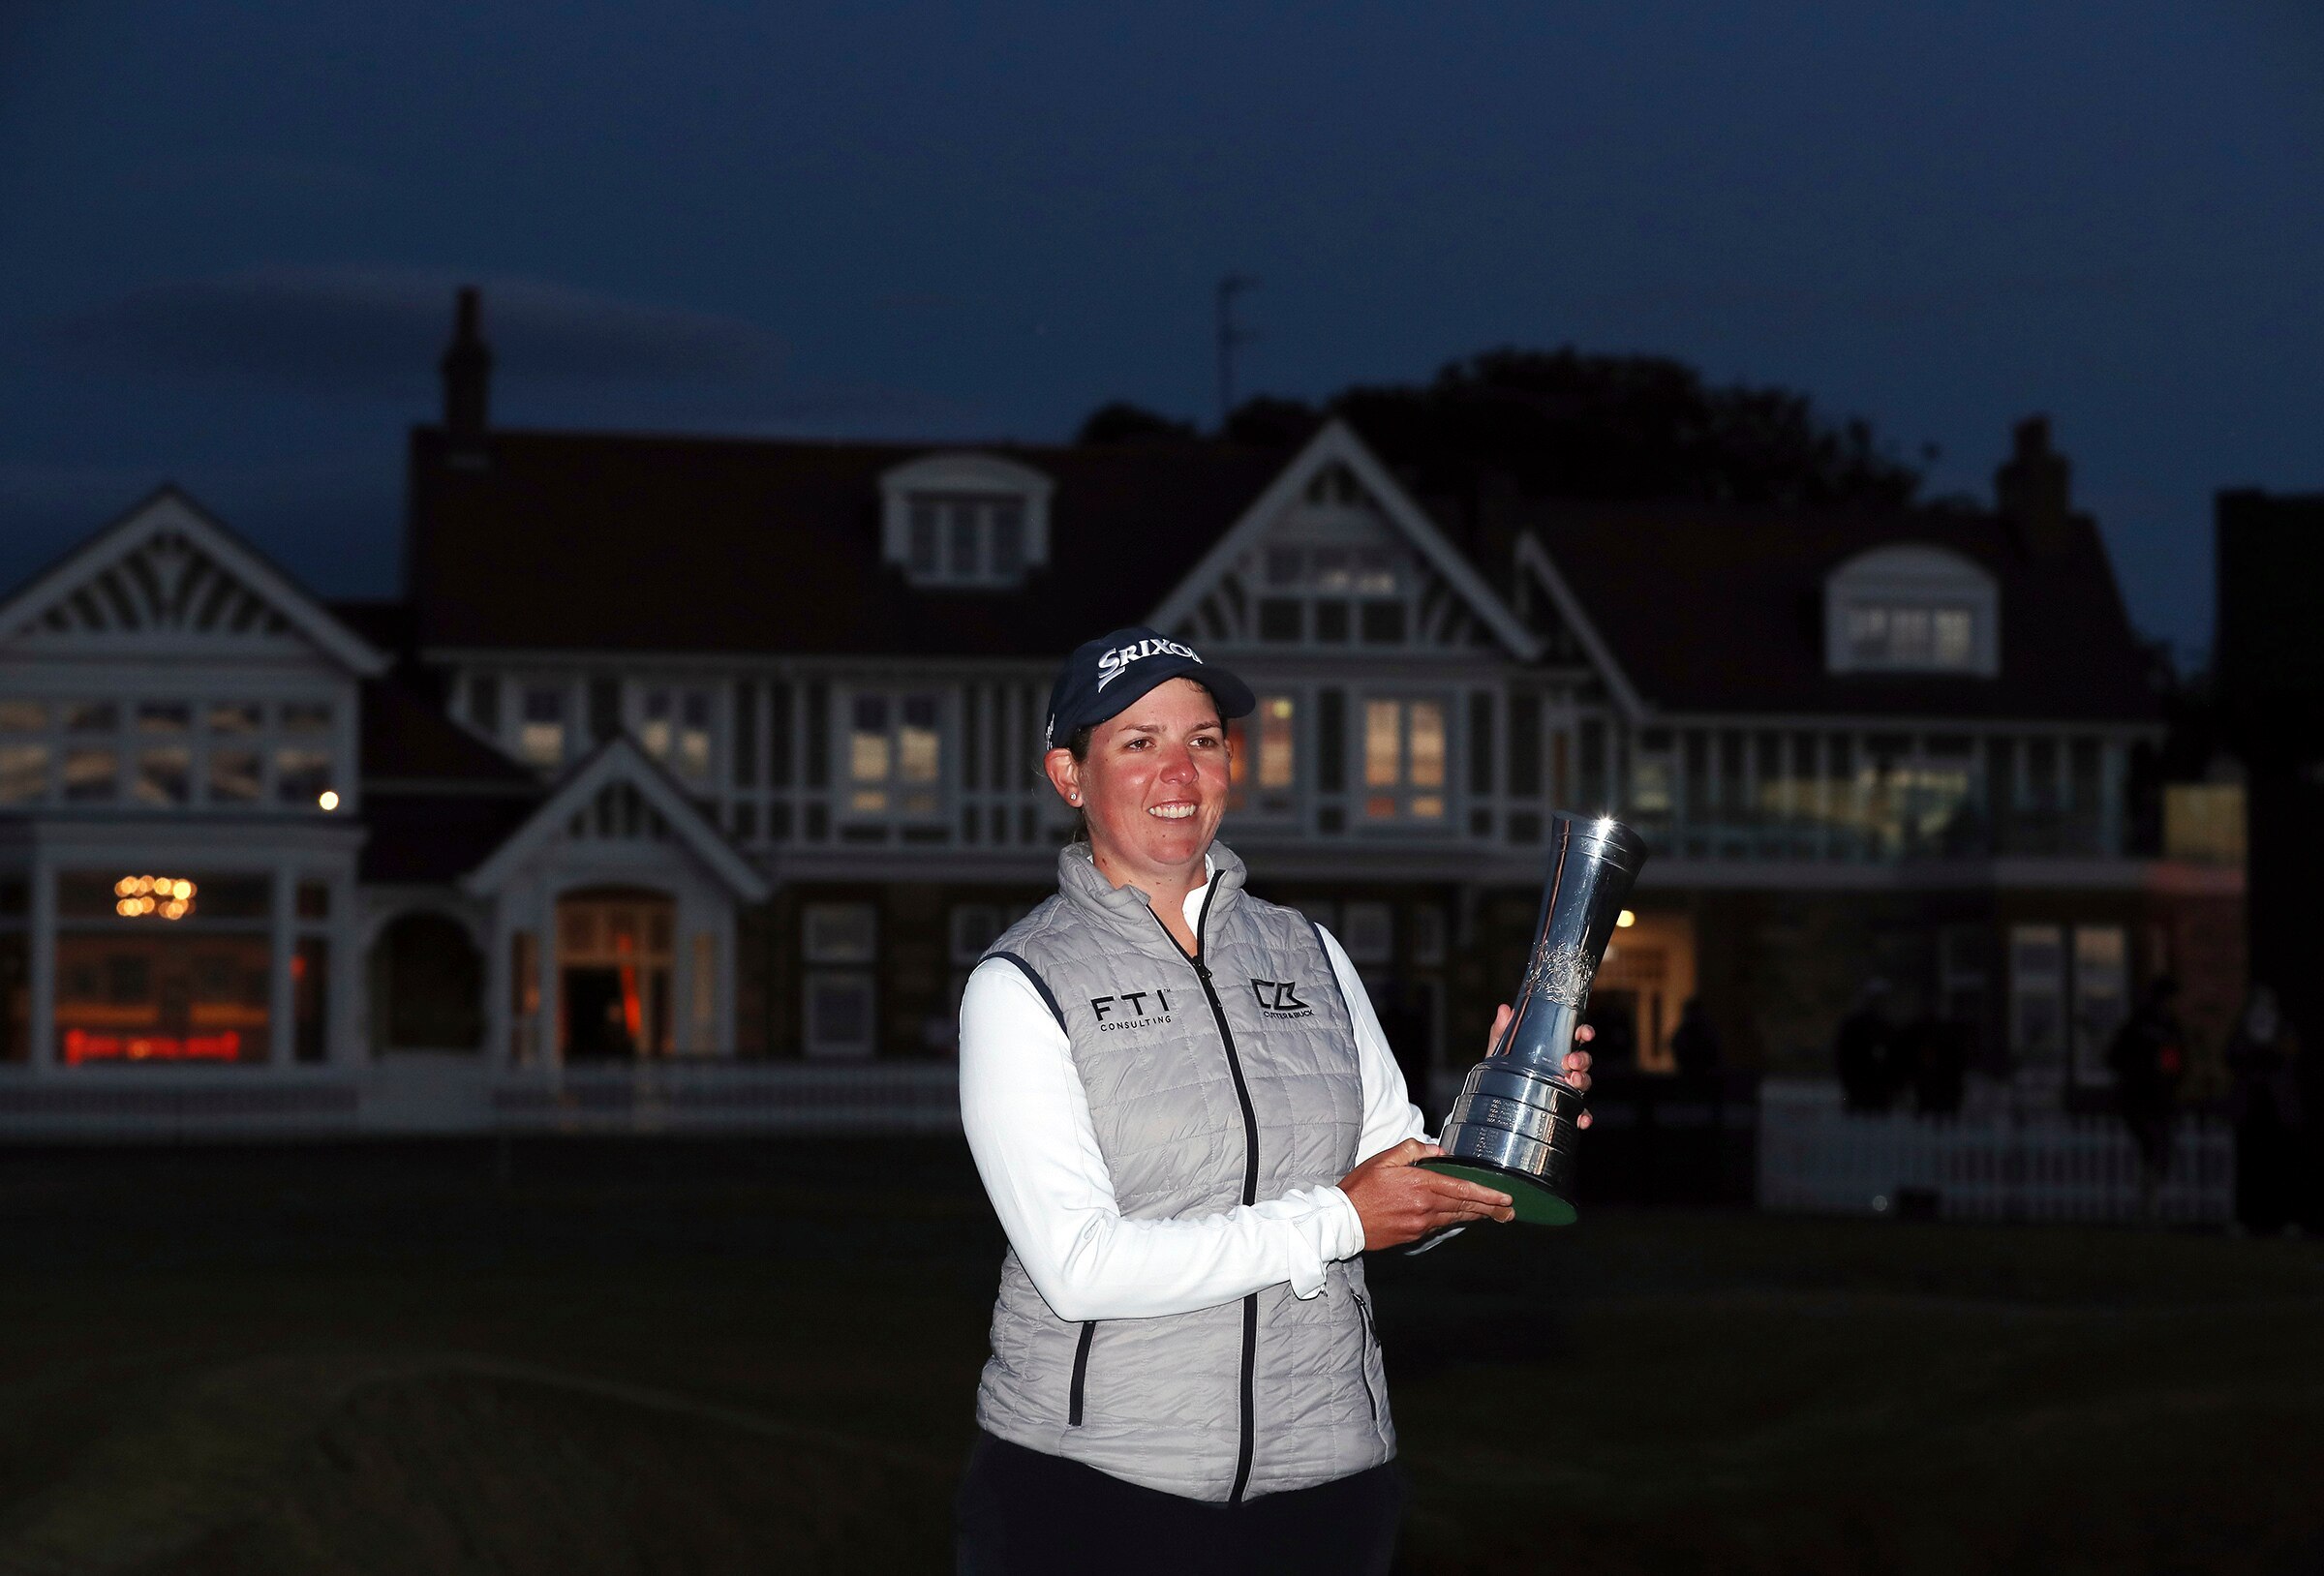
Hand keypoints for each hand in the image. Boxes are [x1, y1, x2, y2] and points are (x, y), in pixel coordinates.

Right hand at [1339, 1138, 1513, 1249]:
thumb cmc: (1361, 1188)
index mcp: (1420, 1184)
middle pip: (1465, 1207)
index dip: (1487, 1194)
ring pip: (1455, 1218)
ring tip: (1494, 1215)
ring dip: (1476, 1215)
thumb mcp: (1384, 1159)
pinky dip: (1454, 1220)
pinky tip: (1462, 1218)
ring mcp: (1421, 1224)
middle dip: (1490, 1208)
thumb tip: (1437, 1151)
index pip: (1462, 1189)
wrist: (1343, 1220)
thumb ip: (1413, 1150)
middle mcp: (1425, 1206)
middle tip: (1509, 1211)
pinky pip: (1440, 1226)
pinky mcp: (1414, 1235)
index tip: (1505, 1197)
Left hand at [1486, 1003, 1595, 1128]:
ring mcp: (1564, 1088)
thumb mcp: (1499, 1049)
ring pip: (1583, 1083)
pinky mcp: (1562, 1108)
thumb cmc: (1502, 1069)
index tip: (1584, 1033)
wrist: (1492, 1098)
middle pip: (1583, 1061)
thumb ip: (1502, 1031)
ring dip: (1583, 1081)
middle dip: (1582, 1059)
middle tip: (1571, 1061)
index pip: (1574, 1037)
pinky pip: (1578, 1112)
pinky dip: (1584, 1116)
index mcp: (1553, 1050)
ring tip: (1573, 1082)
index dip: (1584, 1032)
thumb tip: (1504, 1010)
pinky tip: (1582, 1120)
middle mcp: (1563, 1068)